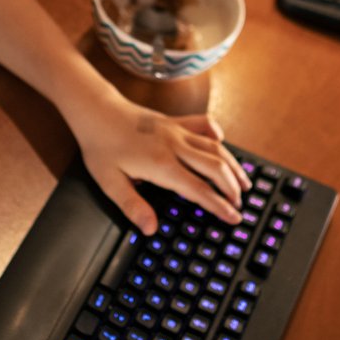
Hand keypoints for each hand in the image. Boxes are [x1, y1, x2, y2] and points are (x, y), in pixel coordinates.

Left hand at [68, 94, 249, 233]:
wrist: (96, 110)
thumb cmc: (101, 145)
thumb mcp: (109, 182)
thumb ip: (132, 206)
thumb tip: (150, 229)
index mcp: (161, 165)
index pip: (199, 190)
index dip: (219, 206)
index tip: (233, 217)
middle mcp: (175, 146)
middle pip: (215, 168)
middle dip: (232, 188)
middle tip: (240, 205)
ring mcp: (177, 131)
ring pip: (215, 147)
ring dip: (233, 165)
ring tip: (244, 182)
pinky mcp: (174, 121)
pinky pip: (203, 124)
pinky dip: (217, 134)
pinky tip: (222, 143)